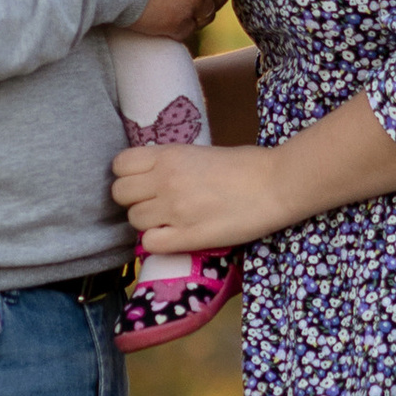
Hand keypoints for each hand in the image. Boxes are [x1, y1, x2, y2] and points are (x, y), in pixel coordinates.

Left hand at [113, 139, 289, 252]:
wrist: (275, 185)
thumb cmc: (245, 165)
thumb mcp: (200, 152)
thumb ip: (172, 163)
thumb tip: (154, 176)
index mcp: (168, 155)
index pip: (120, 166)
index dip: (128, 176)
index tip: (142, 182)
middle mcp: (165, 181)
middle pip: (120, 195)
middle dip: (134, 200)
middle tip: (154, 204)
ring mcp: (174, 210)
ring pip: (133, 220)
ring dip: (147, 223)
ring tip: (169, 221)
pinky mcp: (187, 236)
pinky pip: (149, 244)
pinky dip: (157, 242)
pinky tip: (174, 236)